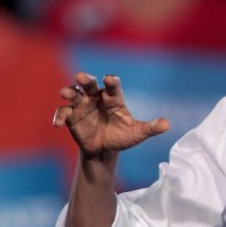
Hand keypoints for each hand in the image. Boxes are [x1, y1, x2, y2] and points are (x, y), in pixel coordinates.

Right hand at [53, 72, 169, 157]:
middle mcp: (97, 98)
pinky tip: (57, 124)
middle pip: (90, 85)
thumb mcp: (137, 133)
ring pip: (74, 94)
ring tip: (65, 92)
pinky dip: (59, 116)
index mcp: (114, 99)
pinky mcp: (72, 117)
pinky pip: (63, 113)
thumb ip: (150, 128)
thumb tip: (167, 125)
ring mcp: (83, 106)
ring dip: (69, 91)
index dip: (111, 82)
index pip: (113, 87)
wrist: (105, 149)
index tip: (110, 79)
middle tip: (81, 77)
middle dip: (86, 80)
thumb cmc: (123, 136)